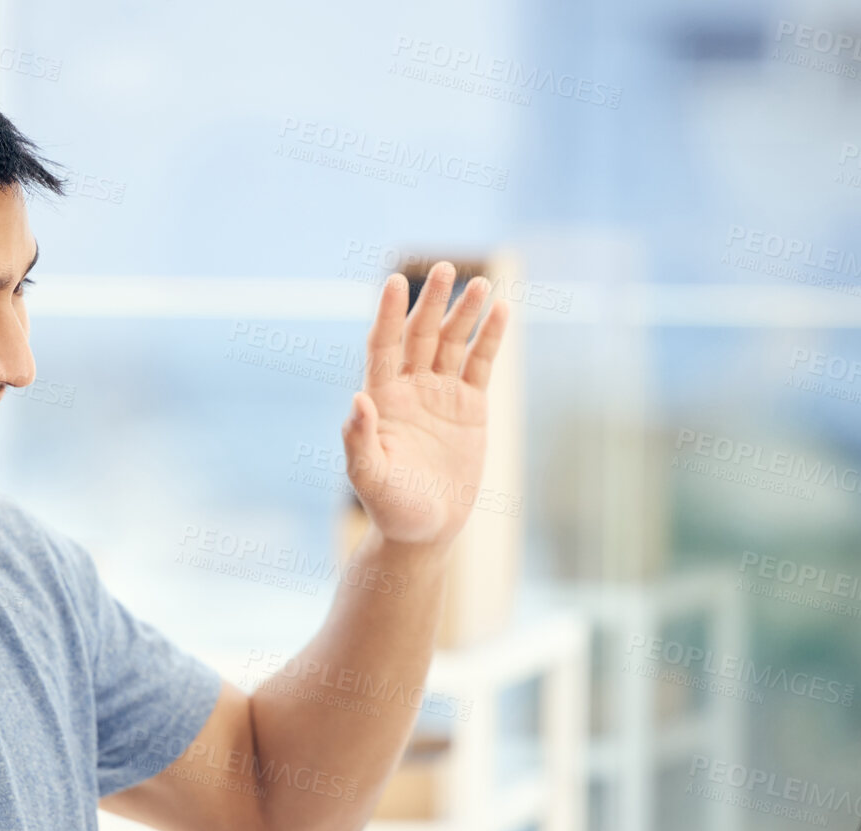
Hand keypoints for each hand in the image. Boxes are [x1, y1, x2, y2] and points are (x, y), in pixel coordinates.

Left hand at [343, 262, 510, 547]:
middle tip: (442, 270)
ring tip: (480, 284)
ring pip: (452, 343)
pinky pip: (481, 364)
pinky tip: (503, 310)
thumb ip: (360, 440)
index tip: (395, 282)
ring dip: (464, 313)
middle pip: (420, 335)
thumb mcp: (371, 477)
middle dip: (431, 303)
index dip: (390, 315)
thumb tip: (358, 399)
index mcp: (382, 398)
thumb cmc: (391, 507)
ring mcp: (441, 393)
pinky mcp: (470, 406)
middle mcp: (409, 388)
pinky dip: (491, 338)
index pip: (384, 346)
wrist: (425, 530)